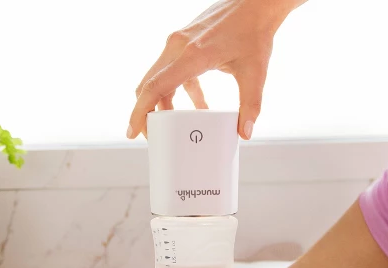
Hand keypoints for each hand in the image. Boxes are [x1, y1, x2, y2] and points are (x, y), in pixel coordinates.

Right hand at [127, 0, 299, 139]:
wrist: (255, 3)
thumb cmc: (254, 31)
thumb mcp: (255, 73)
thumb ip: (250, 105)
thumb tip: (245, 132)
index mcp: (191, 55)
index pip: (154, 87)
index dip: (140, 113)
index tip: (132, 132)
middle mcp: (177, 47)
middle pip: (148, 85)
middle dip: (146, 113)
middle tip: (152, 135)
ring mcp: (178, 44)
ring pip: (157, 79)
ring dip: (162, 104)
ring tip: (173, 125)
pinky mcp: (184, 44)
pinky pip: (172, 73)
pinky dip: (179, 93)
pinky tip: (199, 107)